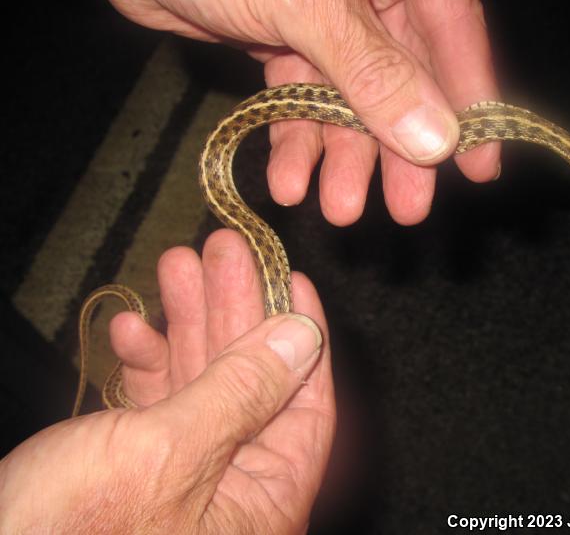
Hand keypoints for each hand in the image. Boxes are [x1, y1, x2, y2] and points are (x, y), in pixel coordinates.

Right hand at [0, 230, 335, 532]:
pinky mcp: (132, 474)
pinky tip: (128, 328)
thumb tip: (301, 338)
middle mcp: (231, 492)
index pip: (307, 403)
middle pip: (251, 383)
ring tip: (177, 263)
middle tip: (224, 249)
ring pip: (199, 386)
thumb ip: (241, 392)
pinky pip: (152, 409)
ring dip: (186, 324)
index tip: (290, 279)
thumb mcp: (170, 452)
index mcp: (263, 499)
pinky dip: (143, 366)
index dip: (302, 336)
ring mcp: (180, 481)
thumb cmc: (77, 534)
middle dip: (233, 311)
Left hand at [45, 0, 499, 224]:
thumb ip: (373, 71)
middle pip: (404, 76)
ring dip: (344, 157)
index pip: (453, 28)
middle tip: (408, 208)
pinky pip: (304, 101)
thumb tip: (436, 140)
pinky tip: (290, 181)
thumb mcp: (306, 0)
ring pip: (352, 99)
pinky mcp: (285, 42)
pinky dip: (297, 141)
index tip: (477, 167)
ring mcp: (328, 15)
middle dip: (398, 147)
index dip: (469, 102)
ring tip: (338, 208)